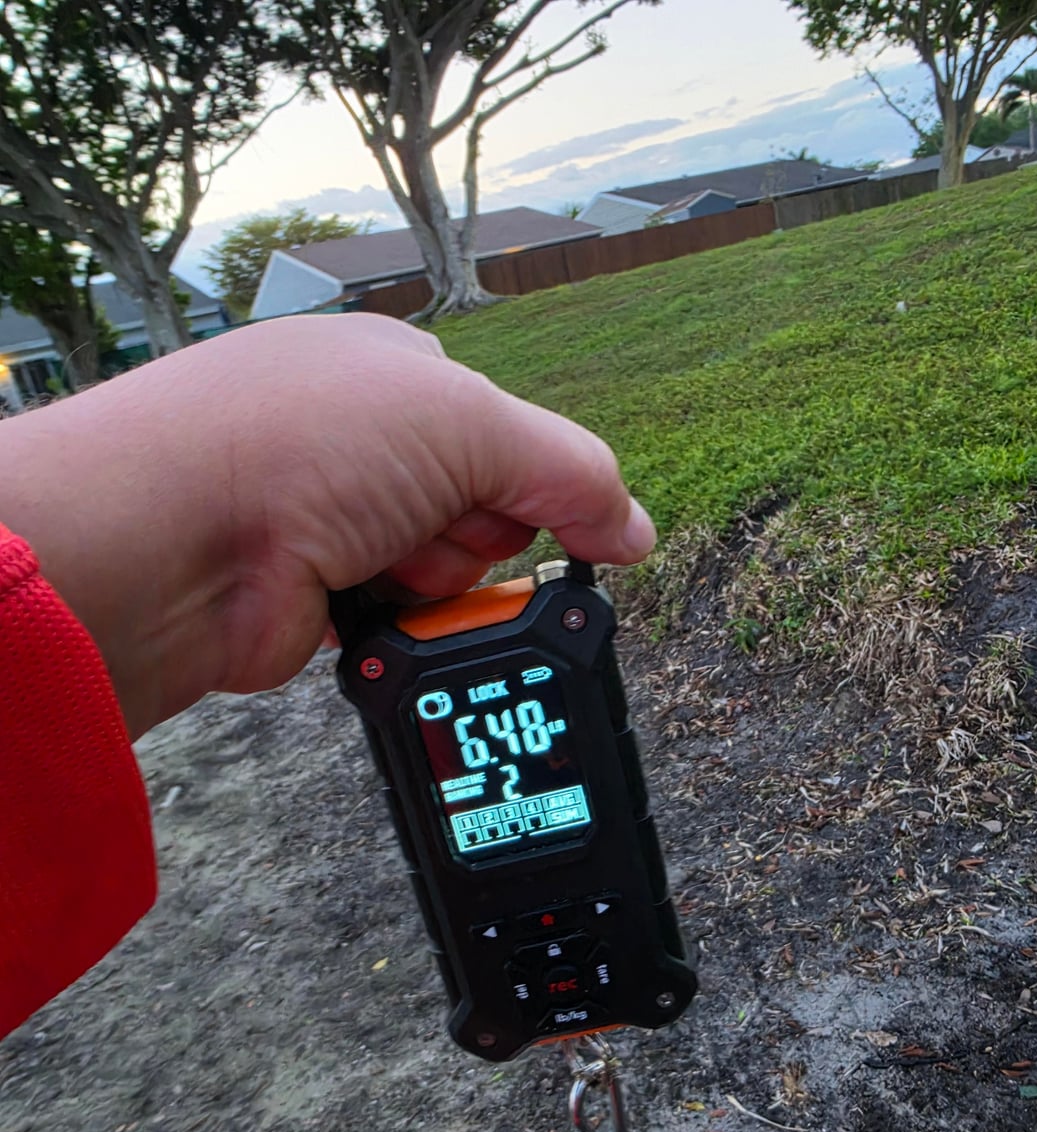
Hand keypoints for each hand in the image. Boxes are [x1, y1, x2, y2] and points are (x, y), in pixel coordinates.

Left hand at [1, 315, 654, 738]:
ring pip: (444, 577)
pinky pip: (400, 625)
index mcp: (393, 372)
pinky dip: (399, 627)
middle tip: (431, 529)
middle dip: (474, 536)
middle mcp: (358, 442)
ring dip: (436, 586)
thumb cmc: (296, 443)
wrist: (176, 541)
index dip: (525, 479)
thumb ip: (570, 474)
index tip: (526, 507)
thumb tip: (635, 529)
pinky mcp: (315, 598)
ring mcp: (331, 521)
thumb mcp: (469, 424)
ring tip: (384, 566)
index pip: (503, 434)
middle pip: (481, 512)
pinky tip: (365, 609)